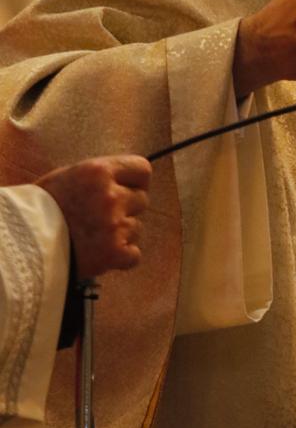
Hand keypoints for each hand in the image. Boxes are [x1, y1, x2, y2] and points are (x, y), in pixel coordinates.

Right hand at [37, 155, 152, 279]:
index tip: (125, 189)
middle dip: (126, 208)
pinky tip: (100, 253)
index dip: (134, 181)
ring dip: (120, 233)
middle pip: (142, 200)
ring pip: (137, 228)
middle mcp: (111, 196)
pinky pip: (134, 254)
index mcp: (98, 172)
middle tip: (101, 216)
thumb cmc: (39, 208)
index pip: (142, 170)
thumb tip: (123, 178)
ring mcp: (115, 226)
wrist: (21, 247)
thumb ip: (99, 177)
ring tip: (93, 236)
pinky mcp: (115, 254)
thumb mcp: (66, 177)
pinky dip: (120, 257)